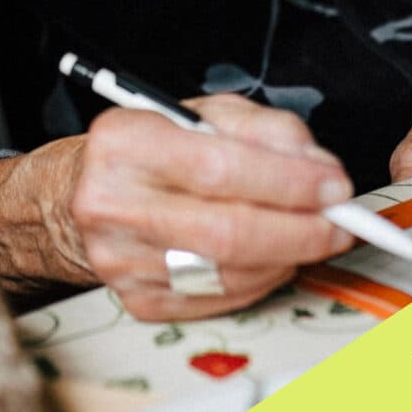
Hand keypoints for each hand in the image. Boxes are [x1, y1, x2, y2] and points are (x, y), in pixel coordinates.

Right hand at [0, 96, 354, 320]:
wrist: (73, 196)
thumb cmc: (143, 150)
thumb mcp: (195, 112)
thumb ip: (260, 128)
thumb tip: (316, 165)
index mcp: (124, 141)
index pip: (218, 166)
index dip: (287, 180)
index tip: (332, 184)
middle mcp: (113, 202)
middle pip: (226, 230)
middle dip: (299, 229)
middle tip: (338, 221)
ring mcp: (120, 259)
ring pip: (228, 271)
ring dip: (287, 256)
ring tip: (308, 235)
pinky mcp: (135, 299)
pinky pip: (217, 299)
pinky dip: (259, 280)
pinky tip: (271, 257)